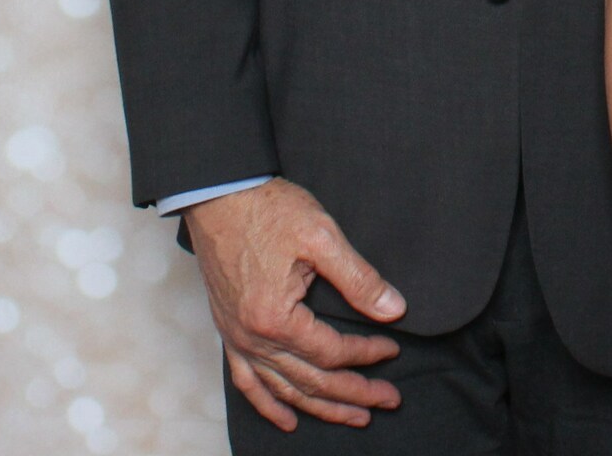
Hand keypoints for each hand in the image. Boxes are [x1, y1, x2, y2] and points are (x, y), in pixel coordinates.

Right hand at [184, 179, 407, 430]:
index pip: (332, 352)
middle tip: (389, 400)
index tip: (392, 349)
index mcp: (276, 318)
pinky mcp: (228, 330)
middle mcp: (252, 338)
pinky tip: (287, 418)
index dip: (367, 354)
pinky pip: (246, 381)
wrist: (218, 193)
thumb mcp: (322, 236)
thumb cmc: (267, 209)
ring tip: (354, 417)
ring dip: (320, 408)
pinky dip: (268, 404)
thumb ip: (359, 278)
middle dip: (354, 394)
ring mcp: (236, 337)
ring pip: (283, 389)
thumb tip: (393, 309)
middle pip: (311, 381)